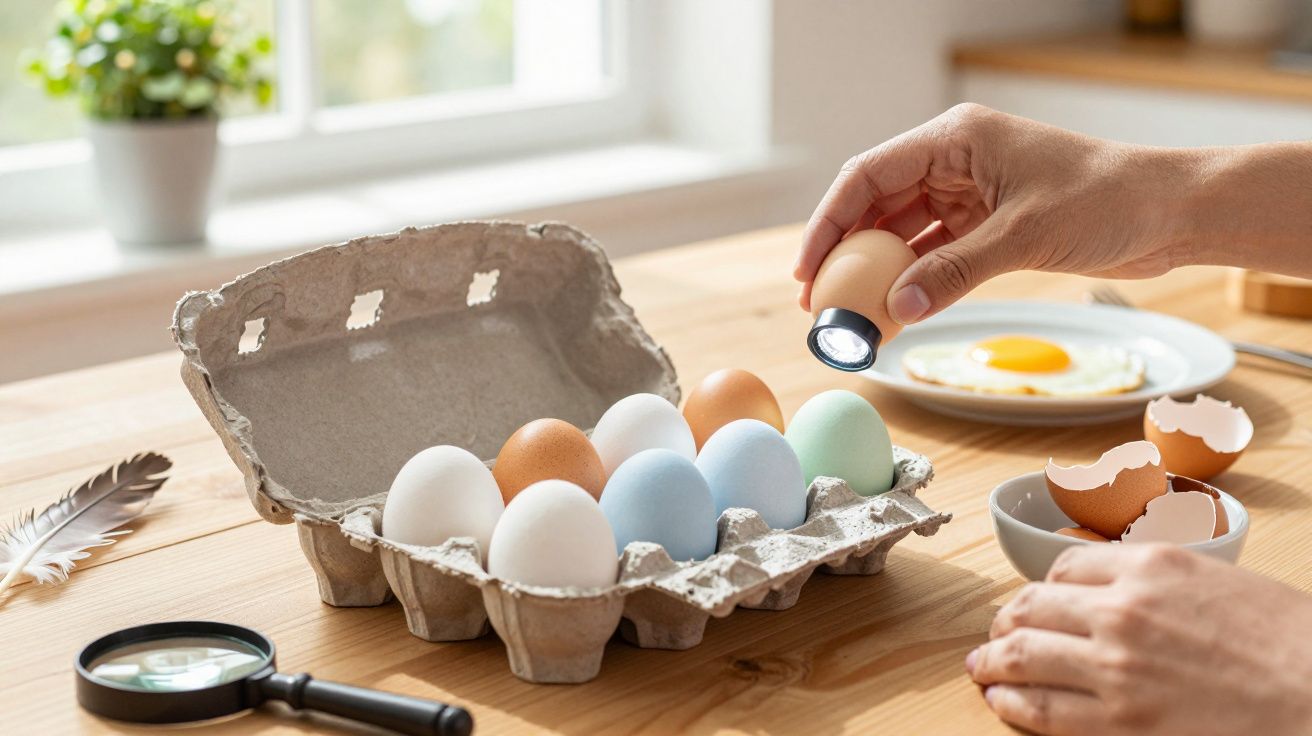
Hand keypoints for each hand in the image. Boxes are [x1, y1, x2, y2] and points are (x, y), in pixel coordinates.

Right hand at [794, 104, 1193, 322]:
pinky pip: (935, 253)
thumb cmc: (1108, 199)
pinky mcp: (989, 224)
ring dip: (877, 271)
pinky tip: (894, 311)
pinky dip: (913, 281)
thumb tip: (896, 309)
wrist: (1171, 212)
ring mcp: (971, 192)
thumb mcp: (1022, 236)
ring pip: (903, 232)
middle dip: (845, 252)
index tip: (809, 268)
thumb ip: (954, 272)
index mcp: (955, 138)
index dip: (829, 221)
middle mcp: (955, 160)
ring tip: (851, 313)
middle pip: (877, 204)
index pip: (868, 175)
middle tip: (820, 301)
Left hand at [969, 544, 1311, 735]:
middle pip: (1033, 606)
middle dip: (1006, 620)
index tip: (1038, 599)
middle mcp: (1121, 608)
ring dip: (993, 660)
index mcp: (1150, 566)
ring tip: (981, 667)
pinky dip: (1012, 704)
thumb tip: (1123, 588)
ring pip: (1024, 654)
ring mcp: (1114, 666)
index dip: (1044, 586)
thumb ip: (1163, 581)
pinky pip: (1044, 710)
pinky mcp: (1119, 722)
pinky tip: (1002, 702)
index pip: (1066, 566)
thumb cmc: (1290, 642)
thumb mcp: (1221, 581)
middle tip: (995, 632)